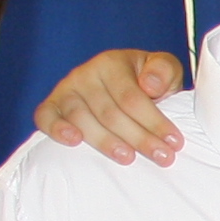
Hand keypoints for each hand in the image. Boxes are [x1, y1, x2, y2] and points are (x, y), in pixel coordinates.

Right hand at [33, 49, 190, 161]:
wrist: (121, 82)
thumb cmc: (145, 79)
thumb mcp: (163, 68)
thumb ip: (163, 70)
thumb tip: (150, 85)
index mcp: (111, 63)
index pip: (132, 98)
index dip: (154, 122)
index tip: (174, 142)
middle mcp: (85, 74)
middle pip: (110, 113)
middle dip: (139, 138)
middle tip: (163, 157)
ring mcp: (66, 90)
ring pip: (82, 119)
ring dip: (105, 141)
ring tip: (127, 157)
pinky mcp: (51, 105)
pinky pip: (45, 116)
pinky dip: (56, 129)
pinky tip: (73, 141)